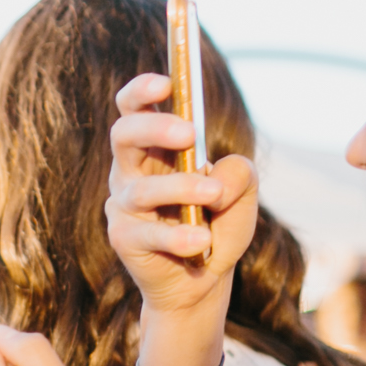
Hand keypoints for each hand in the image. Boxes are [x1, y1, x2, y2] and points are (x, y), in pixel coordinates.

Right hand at [108, 73, 261, 325]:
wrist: (203, 281)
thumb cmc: (218, 225)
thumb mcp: (242, 194)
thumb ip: (240, 174)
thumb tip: (218, 178)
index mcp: (154, 149)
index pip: (135, 109)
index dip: (143, 92)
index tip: (167, 83)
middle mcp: (131, 171)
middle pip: (124, 135)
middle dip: (154, 128)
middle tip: (189, 134)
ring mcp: (124, 206)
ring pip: (142, 189)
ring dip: (180, 187)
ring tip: (213, 195)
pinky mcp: (124, 239)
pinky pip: (148, 234)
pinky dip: (178, 237)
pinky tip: (202, 242)